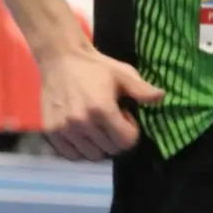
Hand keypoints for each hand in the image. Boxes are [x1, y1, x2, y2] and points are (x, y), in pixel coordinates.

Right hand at [40, 48, 164, 161]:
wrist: (60, 58)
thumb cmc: (93, 66)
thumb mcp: (122, 74)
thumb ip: (141, 89)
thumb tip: (161, 96)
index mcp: (102, 109)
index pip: (126, 141)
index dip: (131, 131)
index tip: (125, 117)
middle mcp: (83, 122)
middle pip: (110, 149)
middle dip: (115, 137)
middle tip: (110, 120)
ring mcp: (65, 128)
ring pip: (91, 154)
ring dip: (98, 144)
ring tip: (95, 126)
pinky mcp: (51, 131)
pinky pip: (71, 154)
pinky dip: (79, 148)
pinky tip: (81, 132)